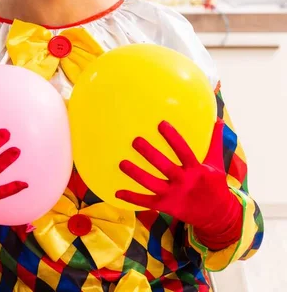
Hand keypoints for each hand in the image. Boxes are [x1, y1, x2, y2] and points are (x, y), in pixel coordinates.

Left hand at [116, 120, 241, 242]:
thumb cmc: (216, 186)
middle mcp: (184, 182)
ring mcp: (174, 195)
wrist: (218, 217)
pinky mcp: (166, 206)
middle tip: (136, 141)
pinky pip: (147, 202)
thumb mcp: (217, 164)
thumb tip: (218, 120)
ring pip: (152, 184)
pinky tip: (118, 192)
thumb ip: (215, 141)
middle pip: (164, 166)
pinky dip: (132, 198)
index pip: (183, 151)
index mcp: (196, 170)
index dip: (173, 138)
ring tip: (122, 163)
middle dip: (149, 154)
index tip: (161, 124)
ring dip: (136, 174)